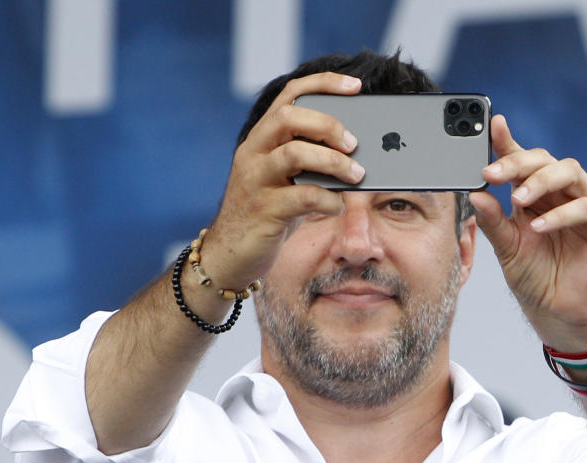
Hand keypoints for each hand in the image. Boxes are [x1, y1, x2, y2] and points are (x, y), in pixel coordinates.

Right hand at [202, 72, 365, 290]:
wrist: (229, 254)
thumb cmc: (268, 213)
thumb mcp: (287, 179)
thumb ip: (311, 161)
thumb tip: (358, 152)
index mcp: (261, 138)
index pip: (290, 94)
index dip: (323, 84)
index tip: (356, 86)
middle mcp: (254, 152)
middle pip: (289, 117)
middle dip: (328, 125)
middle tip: (354, 143)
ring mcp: (255, 180)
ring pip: (294, 153)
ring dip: (333, 161)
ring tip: (356, 174)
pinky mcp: (263, 211)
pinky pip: (302, 197)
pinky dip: (328, 199)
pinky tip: (337, 206)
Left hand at [469, 115, 586, 351]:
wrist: (558, 314)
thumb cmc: (534, 278)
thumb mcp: (505, 249)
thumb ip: (492, 221)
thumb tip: (475, 194)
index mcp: (533, 195)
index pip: (520, 161)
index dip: (507, 142)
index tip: (491, 125)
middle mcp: (558, 194)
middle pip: (544, 160)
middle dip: (518, 162)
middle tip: (493, 173)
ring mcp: (583, 206)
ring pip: (570, 173)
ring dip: (541, 180)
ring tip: (518, 198)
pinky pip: (586, 208)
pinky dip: (561, 214)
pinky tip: (539, 226)